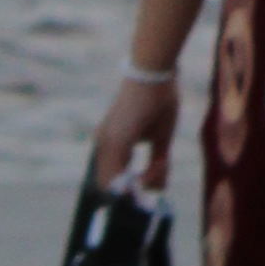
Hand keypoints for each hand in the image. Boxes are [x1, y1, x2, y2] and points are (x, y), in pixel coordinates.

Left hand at [93, 66, 178, 191]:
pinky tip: (156, 168)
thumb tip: (159, 188)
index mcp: (112, 145)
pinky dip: (138, 180)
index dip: (131, 191)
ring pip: (116, 185)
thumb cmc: (159, 101)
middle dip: (137, 193)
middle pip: (113, 187)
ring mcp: (106, 144)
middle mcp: (103, 146)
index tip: (153, 188)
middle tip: (160, 183)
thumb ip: (157, 163)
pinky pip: (119, 176)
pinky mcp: (114, 141)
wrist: (156, 73)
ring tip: (161, 168)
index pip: (114, 180)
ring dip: (141, 185)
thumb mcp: (161, 138)